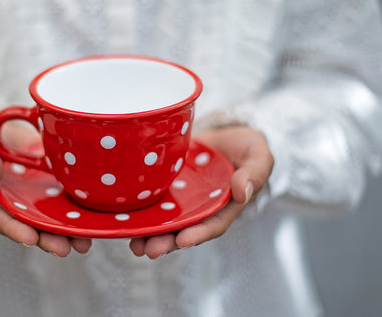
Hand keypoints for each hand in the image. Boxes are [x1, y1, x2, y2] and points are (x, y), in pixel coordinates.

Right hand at [0, 115, 91, 256]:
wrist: (7, 124)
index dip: (13, 229)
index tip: (29, 239)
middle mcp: (12, 202)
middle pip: (27, 226)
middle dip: (45, 240)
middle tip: (62, 249)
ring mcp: (33, 198)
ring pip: (48, 221)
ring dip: (65, 235)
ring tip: (82, 245)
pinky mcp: (51, 189)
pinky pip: (63, 205)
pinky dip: (76, 216)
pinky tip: (91, 225)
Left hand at [129, 126, 273, 258]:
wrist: (227, 134)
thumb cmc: (247, 147)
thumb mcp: (259, 156)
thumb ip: (254, 173)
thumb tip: (242, 191)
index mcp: (225, 206)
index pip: (213, 224)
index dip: (199, 233)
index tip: (183, 240)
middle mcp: (201, 207)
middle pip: (184, 230)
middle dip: (167, 242)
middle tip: (150, 250)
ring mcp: (184, 198)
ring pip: (166, 221)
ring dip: (150, 234)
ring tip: (135, 244)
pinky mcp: (168, 185)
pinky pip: (154, 201)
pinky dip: (141, 212)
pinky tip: (126, 220)